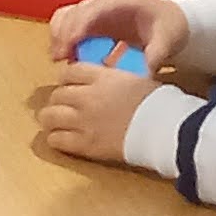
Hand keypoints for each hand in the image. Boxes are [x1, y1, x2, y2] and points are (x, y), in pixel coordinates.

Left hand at [29, 60, 158, 166]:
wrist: (165, 129)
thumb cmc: (160, 102)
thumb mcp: (137, 78)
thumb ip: (115, 76)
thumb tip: (107, 77)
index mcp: (101, 77)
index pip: (68, 71)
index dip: (66, 78)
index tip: (70, 84)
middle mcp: (87, 96)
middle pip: (56, 94)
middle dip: (59, 100)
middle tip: (64, 106)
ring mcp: (83, 121)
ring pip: (49, 116)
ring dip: (51, 118)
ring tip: (56, 122)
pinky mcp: (85, 144)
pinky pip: (56, 140)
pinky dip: (55, 138)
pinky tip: (61, 138)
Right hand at [42, 0, 185, 73]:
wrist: (169, 22)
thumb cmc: (167, 27)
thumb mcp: (167, 41)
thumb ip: (155, 56)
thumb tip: (144, 74)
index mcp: (121, 2)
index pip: (92, 10)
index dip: (77, 26)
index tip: (69, 46)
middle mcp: (102, 4)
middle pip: (72, 11)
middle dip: (61, 33)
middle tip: (59, 58)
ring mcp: (93, 12)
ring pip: (64, 17)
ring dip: (58, 36)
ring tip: (60, 59)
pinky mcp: (89, 23)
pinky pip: (67, 26)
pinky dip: (61, 40)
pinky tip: (66, 58)